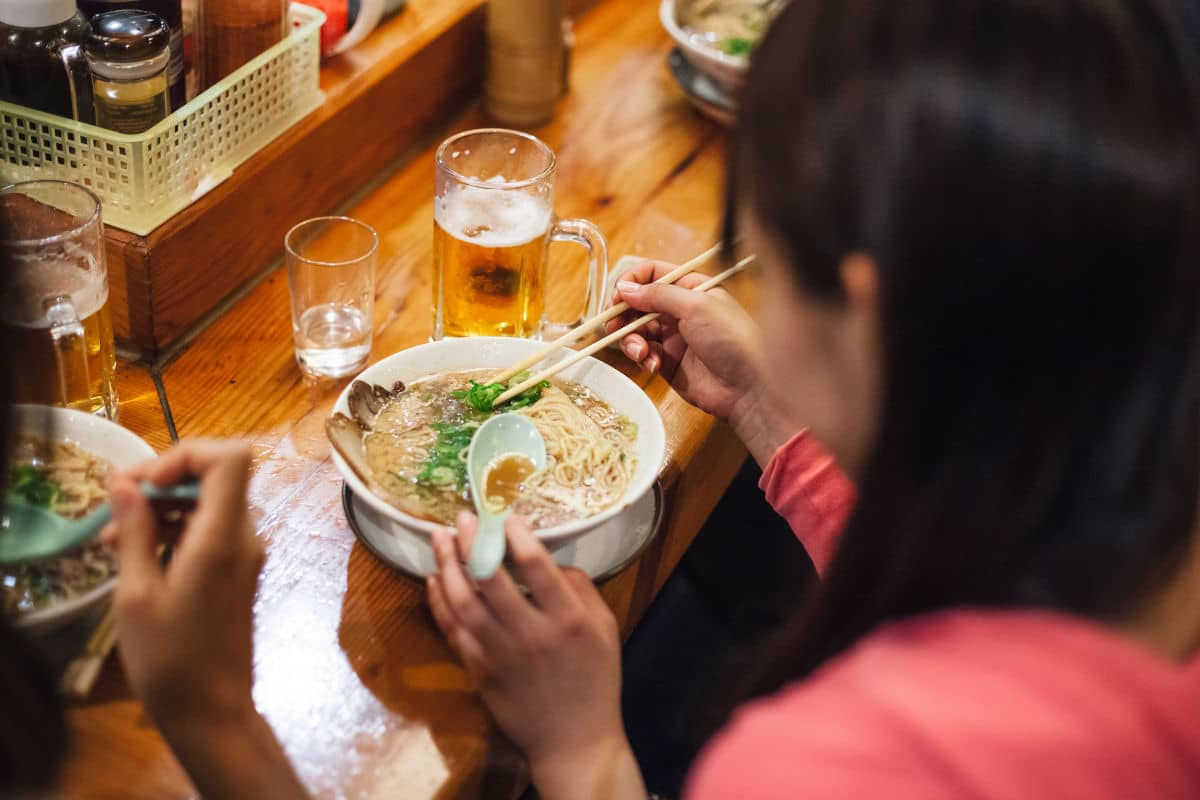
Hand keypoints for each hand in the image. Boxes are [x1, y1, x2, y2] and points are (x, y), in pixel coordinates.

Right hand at [106, 440, 307, 799]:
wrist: (211, 710)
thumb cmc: (169, 658)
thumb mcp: (136, 594)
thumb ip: (135, 531)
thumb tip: (124, 483)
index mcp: (224, 538)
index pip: (232, 458)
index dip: (186, 454)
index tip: (143, 481)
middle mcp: (244, 537)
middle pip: (216, 476)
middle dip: (162, 481)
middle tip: (115, 505)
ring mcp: (245, 554)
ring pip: (207, 503)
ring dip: (161, 508)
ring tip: (111, 537)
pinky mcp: (236, 569)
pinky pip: (209, 530)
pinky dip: (174, 529)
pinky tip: (133, 552)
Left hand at [427, 513, 645, 799]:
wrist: (573, 739)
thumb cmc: (595, 679)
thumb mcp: (605, 628)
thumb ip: (581, 588)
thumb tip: (549, 561)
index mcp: (566, 619)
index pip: (537, 566)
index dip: (517, 536)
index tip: (505, 515)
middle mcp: (529, 633)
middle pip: (491, 579)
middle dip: (472, 543)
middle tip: (462, 517)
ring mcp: (499, 652)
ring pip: (463, 603)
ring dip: (447, 567)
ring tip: (439, 538)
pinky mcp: (478, 669)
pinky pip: (452, 629)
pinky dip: (439, 601)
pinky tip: (434, 578)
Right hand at [609, 261, 802, 464]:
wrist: (748, 387)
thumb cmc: (732, 339)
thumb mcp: (696, 306)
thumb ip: (658, 295)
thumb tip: (624, 288)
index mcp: (691, 288)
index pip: (653, 274)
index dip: (632, 282)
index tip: (618, 295)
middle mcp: (680, 310)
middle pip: (638, 304)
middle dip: (624, 314)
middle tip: (614, 325)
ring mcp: (673, 337)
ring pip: (636, 330)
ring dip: (631, 339)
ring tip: (640, 351)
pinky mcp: (667, 362)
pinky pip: (643, 354)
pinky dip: (642, 357)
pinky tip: (652, 363)